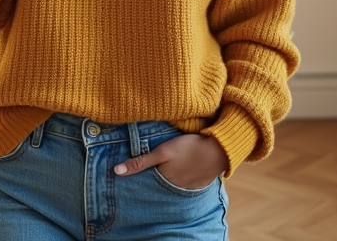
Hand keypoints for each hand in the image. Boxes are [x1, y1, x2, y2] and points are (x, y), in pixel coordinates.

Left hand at [113, 133, 228, 189]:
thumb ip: (140, 162)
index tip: (131, 173)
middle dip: (153, 178)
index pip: (147, 182)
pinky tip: (181, 170)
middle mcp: (175, 188)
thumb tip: (116, 171)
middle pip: (159, 184)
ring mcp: (188, 187)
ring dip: (168, 178)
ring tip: (165, 169)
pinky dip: (181, 178)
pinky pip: (185, 183)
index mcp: (164, 180)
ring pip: (172, 184)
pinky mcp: (199, 183)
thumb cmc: (188, 148)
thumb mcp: (162, 152)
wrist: (219, 150)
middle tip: (150, 169)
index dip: (139, 177)